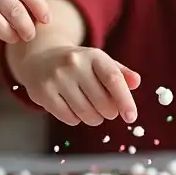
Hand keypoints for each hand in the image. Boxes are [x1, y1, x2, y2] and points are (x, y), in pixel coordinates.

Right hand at [14, 46, 140, 125]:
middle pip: (102, 102)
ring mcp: (57, 78)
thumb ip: (120, 73)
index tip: (131, 117)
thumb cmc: (77, 64)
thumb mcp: (99, 62)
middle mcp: (74, 64)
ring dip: (94, 118)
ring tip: (91, 111)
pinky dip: (76, 119)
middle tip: (107, 110)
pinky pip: (69, 118)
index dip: (125, 100)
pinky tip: (73, 109)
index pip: (113, 79)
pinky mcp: (44, 92)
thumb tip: (136, 82)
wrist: (39, 57)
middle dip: (109, 112)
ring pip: (86, 113)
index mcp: (93, 55)